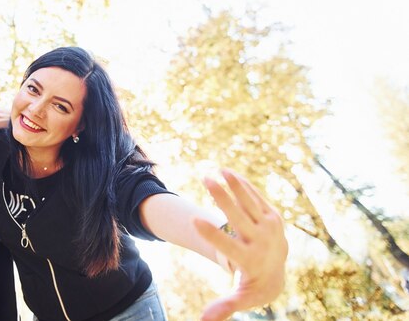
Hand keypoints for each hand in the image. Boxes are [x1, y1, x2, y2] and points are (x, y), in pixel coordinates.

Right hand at [194, 169, 287, 320]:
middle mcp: (262, 241)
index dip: (212, 235)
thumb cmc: (252, 285)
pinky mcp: (274, 216)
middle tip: (205, 180)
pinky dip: (244, 185)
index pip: (229, 247)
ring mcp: (271, 227)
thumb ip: (224, 306)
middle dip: (221, 198)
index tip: (195, 221)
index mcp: (250, 260)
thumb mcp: (241, 297)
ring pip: (251, 202)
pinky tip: (229, 173)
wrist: (280, 271)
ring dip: (234, 185)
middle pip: (240, 217)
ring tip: (219, 170)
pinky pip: (257, 198)